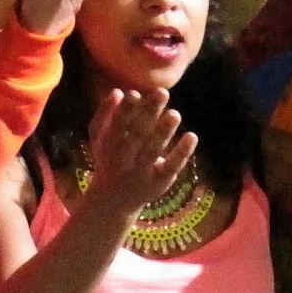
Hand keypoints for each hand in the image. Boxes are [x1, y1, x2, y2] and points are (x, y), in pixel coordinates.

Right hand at [79, 87, 193, 216]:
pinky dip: (182, 153)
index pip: (115, 126)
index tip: (134, 93)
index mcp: (108, 146)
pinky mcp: (160, 183)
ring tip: (175, 114)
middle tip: (162, 92)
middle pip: (137, 136)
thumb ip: (106, 114)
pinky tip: (192, 136)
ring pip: (153, 151)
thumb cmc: (109, 159)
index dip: (124, 111)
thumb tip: (118, 91)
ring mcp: (142, 174)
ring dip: (164, 132)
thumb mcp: (99, 138)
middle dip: (148, 114)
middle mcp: (124, 161)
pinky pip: (171, 167)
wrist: (113, 201)